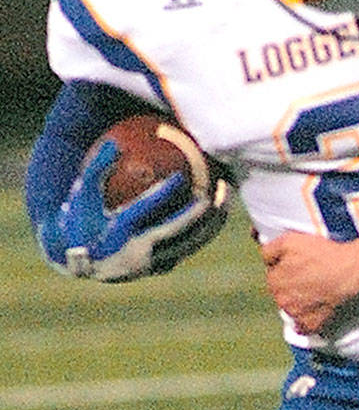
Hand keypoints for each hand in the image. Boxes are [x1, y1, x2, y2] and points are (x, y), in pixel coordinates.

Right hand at [37, 141, 230, 282]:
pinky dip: (205, 230)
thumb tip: (113, 141)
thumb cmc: (82, 221)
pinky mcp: (161, 268)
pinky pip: (189, 247)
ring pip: (191, 242)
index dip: (160, 194)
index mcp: (117, 233)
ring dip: (212, 220)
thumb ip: (98, 168)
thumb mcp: (83, 196)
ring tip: (227, 195)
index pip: (141, 212)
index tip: (180, 176)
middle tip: (219, 186)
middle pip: (178, 230)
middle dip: (201, 210)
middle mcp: (138, 252)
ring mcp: (152, 263)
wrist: (80, 262)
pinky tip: (219, 209)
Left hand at [260, 227, 358, 334]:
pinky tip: (314, 310)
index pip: (272, 273)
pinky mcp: (310, 325)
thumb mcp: (290, 240)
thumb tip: (262, 255)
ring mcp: (295, 315)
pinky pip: (302, 326)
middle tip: (308, 274)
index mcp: (274, 281)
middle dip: (289, 284)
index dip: (284, 266)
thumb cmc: (322, 254)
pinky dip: (305, 321)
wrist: (350, 272)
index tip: (298, 262)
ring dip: (297, 301)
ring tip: (315, 288)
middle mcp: (281, 300)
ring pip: (291, 308)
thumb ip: (270, 249)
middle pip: (281, 291)